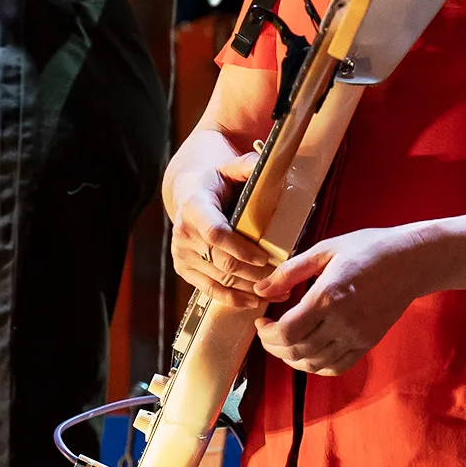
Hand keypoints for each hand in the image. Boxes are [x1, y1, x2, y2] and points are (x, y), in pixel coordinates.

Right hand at [169, 149, 277, 307]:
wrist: (188, 195)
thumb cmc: (216, 183)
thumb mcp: (230, 168)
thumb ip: (248, 167)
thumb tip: (269, 165)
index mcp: (194, 206)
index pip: (216, 233)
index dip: (241, 249)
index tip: (266, 257)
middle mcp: (183, 232)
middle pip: (221, 261)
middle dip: (255, 273)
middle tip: (283, 276)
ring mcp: (182, 254)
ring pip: (220, 279)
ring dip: (251, 288)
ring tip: (279, 291)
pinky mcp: (183, 269)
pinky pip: (211, 290)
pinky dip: (235, 299)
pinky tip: (256, 301)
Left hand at [254, 226, 419, 375]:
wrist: (411, 261)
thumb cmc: (367, 249)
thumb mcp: (325, 250)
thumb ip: (290, 272)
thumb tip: (261, 289)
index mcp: (327, 297)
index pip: (287, 332)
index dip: (267, 334)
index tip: (261, 322)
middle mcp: (342, 322)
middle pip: (296, 351)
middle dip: (274, 347)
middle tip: (267, 333)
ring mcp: (357, 336)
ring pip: (314, 364)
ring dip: (292, 358)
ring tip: (283, 343)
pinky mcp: (368, 343)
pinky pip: (336, 367)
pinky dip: (316, 366)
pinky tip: (307, 353)